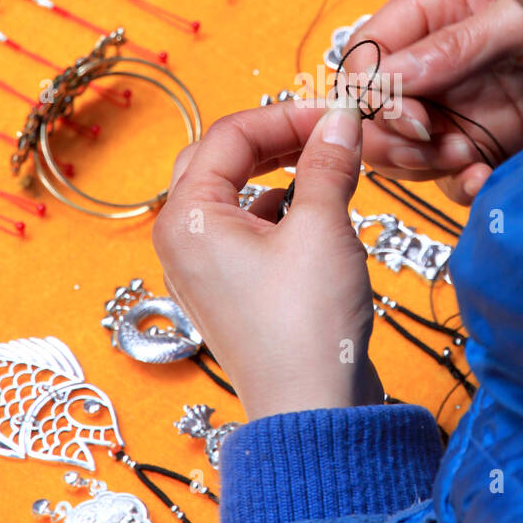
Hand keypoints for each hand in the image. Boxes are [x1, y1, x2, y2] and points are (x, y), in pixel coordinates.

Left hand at [152, 95, 382, 420]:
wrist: (314, 411)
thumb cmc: (307, 326)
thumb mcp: (322, 228)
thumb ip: (327, 164)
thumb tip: (339, 119)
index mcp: (187, 218)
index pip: (229, 135)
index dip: (286, 115)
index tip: (335, 112)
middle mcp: (182, 240)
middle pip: (220, 159)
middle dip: (274, 138)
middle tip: (325, 131)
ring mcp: (203, 268)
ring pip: (233, 193)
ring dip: (278, 171)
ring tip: (326, 165)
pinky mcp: (231, 290)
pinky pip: (246, 228)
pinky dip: (279, 208)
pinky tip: (314, 212)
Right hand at [352, 0, 522, 202]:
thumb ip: (454, 47)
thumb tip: (385, 78)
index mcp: (448, 2)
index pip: (374, 45)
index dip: (371, 86)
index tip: (402, 115)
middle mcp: (453, 54)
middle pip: (384, 104)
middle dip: (395, 133)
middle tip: (432, 143)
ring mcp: (478, 101)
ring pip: (414, 146)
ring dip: (428, 162)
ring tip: (466, 158)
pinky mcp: (505, 143)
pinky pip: (458, 174)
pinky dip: (462, 186)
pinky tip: (485, 183)